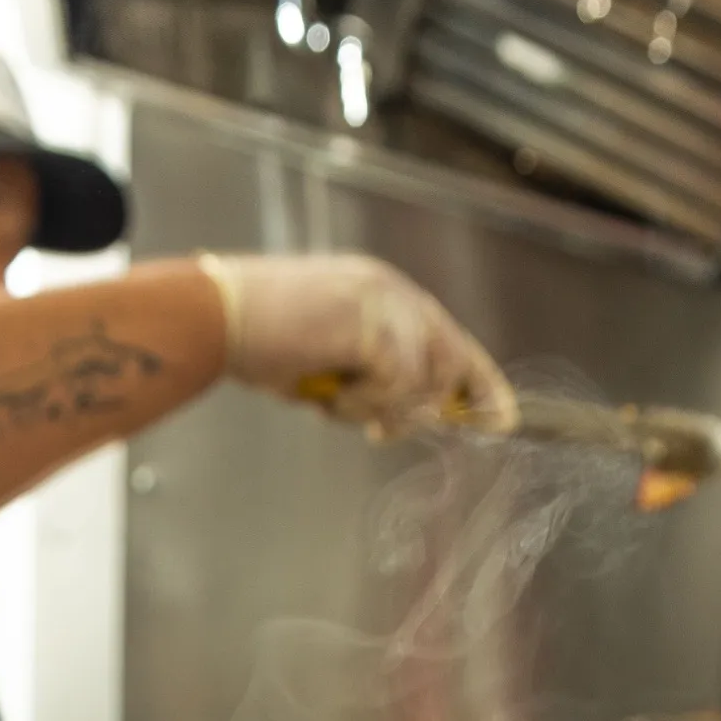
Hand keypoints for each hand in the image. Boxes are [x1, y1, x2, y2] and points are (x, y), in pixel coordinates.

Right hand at [196, 252, 515, 440]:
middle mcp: (394, 291)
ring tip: (329, 398)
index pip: (451, 339)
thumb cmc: (258, 339)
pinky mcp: (374, 326)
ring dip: (375, 409)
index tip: (501, 421)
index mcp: (384, 293)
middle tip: (377, 429)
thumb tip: (398, 417)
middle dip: (425, 408)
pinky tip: (326, 392)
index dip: (479, 384)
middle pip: (451, 361)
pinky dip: (359, 404)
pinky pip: (394, 388)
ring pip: (422, 383)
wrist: (219, 316)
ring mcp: (387, 305)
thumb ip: (370, 377)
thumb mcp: (327, 359)